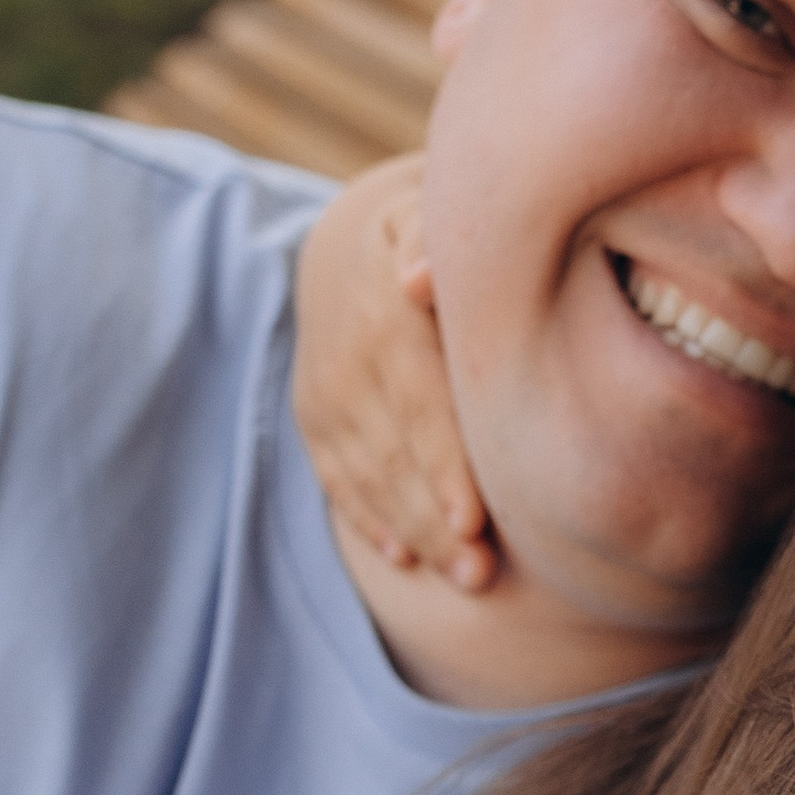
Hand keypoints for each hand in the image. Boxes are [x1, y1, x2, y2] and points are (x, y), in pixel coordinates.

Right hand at [292, 155, 496, 584]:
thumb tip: (419, 280)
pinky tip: (405, 557)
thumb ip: (432, 243)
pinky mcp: (313, 418)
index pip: (417, 403)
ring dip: (414, 533)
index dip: (444, 465)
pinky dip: (369, 520)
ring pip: (368, 476)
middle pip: (396, 454)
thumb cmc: (426, 230)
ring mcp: (324, 394)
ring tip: (463, 580)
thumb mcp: (428, 213)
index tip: (475, 519)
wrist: (347, 238)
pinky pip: (338, 477)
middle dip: (437, 518)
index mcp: (384, 316)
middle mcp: (346, 361)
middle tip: (482, 576)